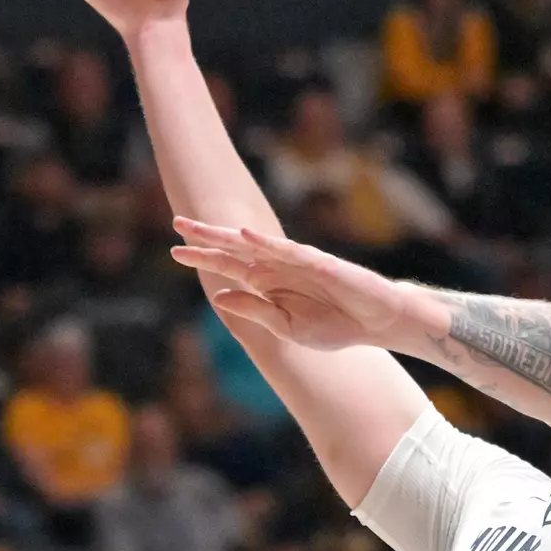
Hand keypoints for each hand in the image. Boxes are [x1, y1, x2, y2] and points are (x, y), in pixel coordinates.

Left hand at [170, 218, 410, 348]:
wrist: (375, 322)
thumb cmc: (335, 326)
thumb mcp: (287, 327)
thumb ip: (255, 310)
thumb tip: (220, 296)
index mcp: (269, 285)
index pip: (230, 267)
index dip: (204, 258)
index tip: (175, 252)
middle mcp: (278, 268)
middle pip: (236, 248)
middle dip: (207, 236)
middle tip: (177, 223)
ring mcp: (297, 263)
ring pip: (256, 244)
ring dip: (228, 234)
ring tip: (202, 225)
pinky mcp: (319, 263)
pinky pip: (289, 252)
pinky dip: (268, 243)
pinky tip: (247, 234)